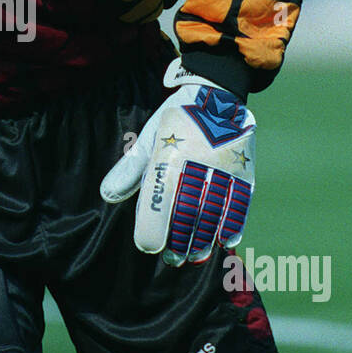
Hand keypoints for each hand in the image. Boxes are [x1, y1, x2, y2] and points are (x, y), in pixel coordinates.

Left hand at [101, 60, 254, 265]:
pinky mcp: (244, 170)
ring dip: (204, 240)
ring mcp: (223, 168)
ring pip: (213, 214)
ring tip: (194, 256)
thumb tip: (107, 196)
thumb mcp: (148, 138)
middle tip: (173, 259)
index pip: (156, 203)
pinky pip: (240, 204)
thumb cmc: (176, 121)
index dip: (151, 231)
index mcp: (167, 156)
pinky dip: (232, 225)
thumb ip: (129, 170)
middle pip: (186, 215)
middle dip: (179, 243)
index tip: (148, 247)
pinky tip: (223, 241)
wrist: (218, 93)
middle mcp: (195, 164)